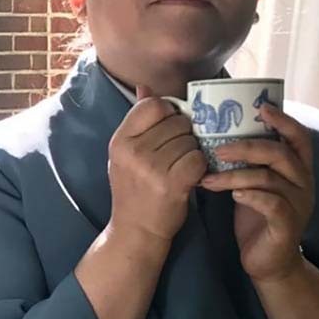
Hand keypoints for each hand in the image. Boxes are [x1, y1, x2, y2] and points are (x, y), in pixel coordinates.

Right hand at [107, 84, 207, 240]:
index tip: (168, 128)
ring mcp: (152, 168)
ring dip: (192, 151)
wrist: (135, 230)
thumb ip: (137, 121)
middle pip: (176, 121)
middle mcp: (134, 151)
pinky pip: (198, 158)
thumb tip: (145, 87)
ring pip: (190, 140)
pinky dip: (199, 167)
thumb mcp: (126, 154)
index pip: (153, 105)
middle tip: (175, 153)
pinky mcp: (173, 183)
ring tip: (180, 166)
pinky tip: (189, 177)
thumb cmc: (133, 189)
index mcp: (120, 141)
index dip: (167, 113)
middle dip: (183, 134)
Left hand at [199, 104, 314, 283]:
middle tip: (218, 148)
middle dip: (247, 146)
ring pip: (270, 178)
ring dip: (235, 174)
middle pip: (281, 153)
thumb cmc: (256, 217)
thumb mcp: (253, 183)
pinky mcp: (287, 225)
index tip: (261, 107)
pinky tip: (232, 195)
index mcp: (297, 169)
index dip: (283, 120)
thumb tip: (217, 133)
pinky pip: (272, 204)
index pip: (299, 137)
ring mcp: (298, 204)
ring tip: (209, 178)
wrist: (268, 263)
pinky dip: (250, 196)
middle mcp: (303, 183)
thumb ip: (248, 161)